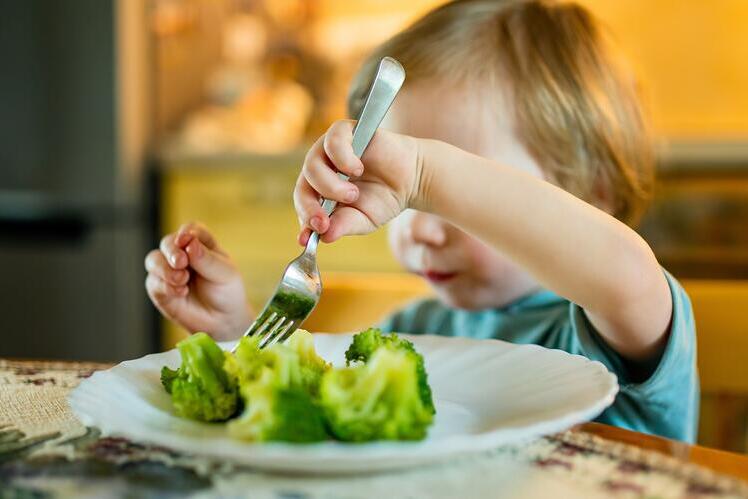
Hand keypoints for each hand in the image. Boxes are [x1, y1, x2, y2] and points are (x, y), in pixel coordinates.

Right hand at [144, 222, 250, 340]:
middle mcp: (181, 253)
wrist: (222, 320)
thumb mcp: (225, 273)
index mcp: (201, 243)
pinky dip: (165, 286)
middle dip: (172, 251)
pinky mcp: (159, 288)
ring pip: (154, 260)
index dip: (187, 233)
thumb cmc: (226, 291)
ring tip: (182, 279)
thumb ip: (206, 259)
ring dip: (164, 268)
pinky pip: (153, 282)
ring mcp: (168, 270)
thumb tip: (189, 242)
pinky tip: (181, 292)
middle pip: (168, 243)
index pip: (190, 230)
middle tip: (181, 262)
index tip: (187, 240)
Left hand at [294, 119, 420, 243]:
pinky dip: (342, 158)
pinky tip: (357, 169)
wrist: (411, 178)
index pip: (304, 204)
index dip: (304, 220)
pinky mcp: (344, 132)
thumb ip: (344, 225)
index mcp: (320, 191)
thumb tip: (326, 237)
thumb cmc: (384, 198)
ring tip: (352, 194)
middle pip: (302, 185)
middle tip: (324, 222)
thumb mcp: (364, 220)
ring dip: (329, 186)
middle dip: (310, 207)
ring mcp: (329, 150)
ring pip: (312, 165)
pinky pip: (332, 142)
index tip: (306, 238)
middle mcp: (320, 169)